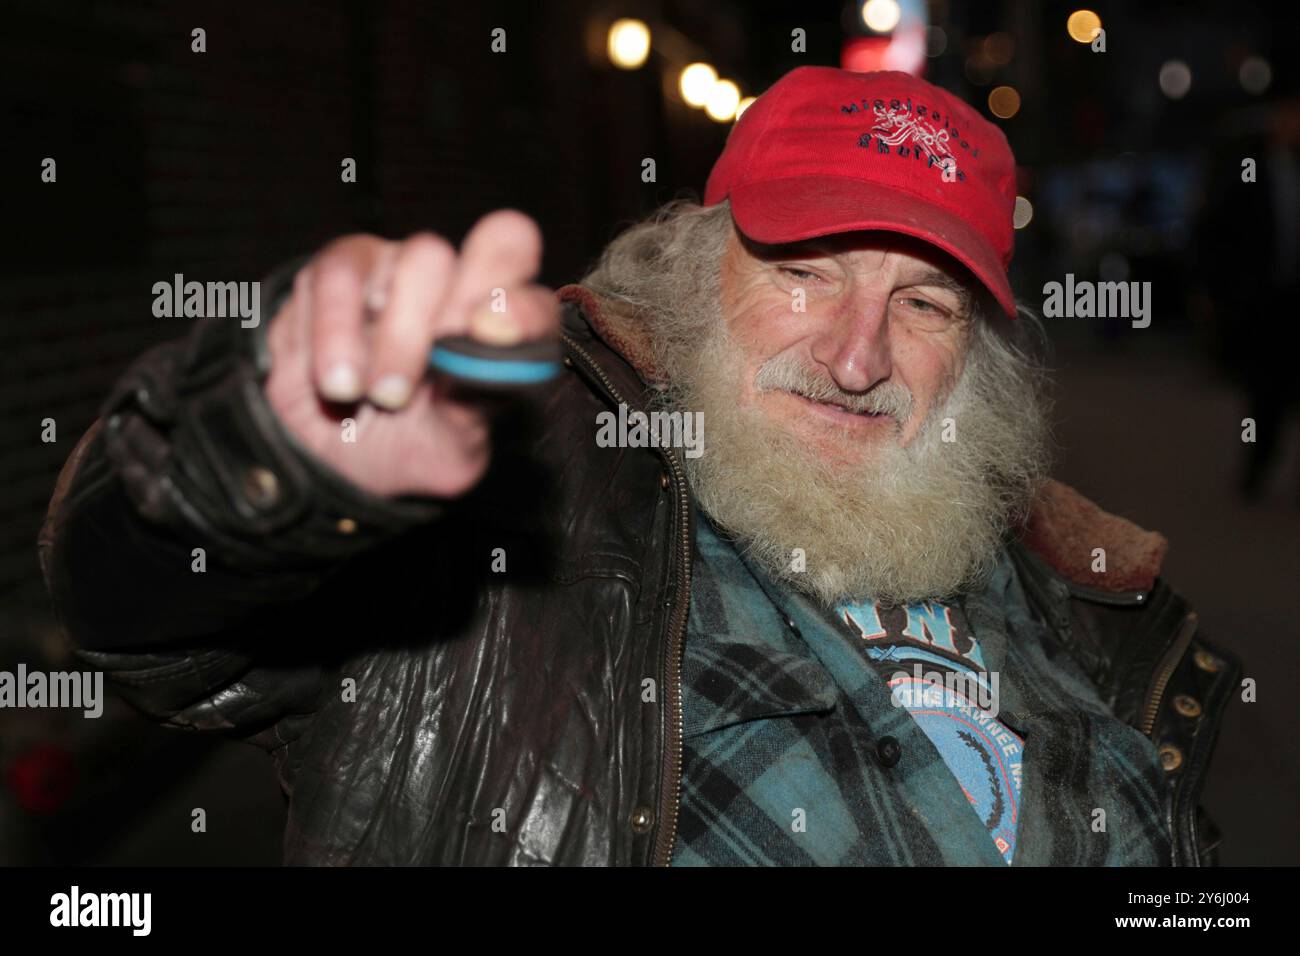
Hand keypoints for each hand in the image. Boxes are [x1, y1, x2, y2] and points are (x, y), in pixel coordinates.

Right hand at [262, 210, 559, 497]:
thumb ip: (477, 402)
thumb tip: (486, 358)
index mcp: (504, 328)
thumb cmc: (407, 446)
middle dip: (458, 313)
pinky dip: (338, 332)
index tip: (494, 335)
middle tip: (432, 373)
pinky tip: (339, 383)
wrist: (329, 461)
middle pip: (496, 249)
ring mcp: (403, 267)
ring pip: (423, 259)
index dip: (524, 306)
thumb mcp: (450, 450)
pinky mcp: (340, 269)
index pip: (538, 297)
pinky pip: (343, 275)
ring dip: (400, 336)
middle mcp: (463, 283)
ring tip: (383, 397)